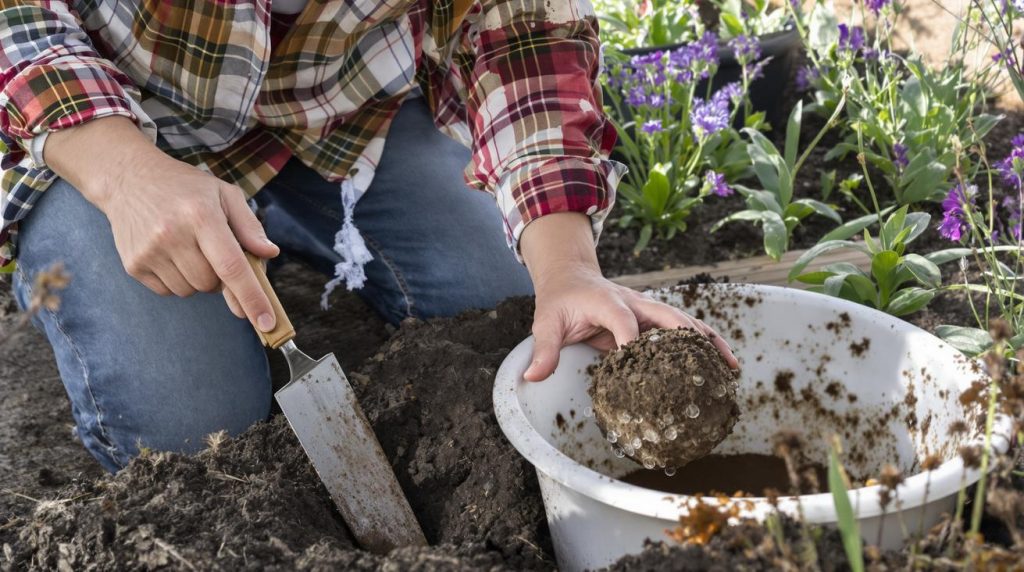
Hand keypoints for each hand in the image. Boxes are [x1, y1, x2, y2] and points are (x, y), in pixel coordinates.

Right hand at [45, 117, 279, 331]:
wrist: (128, 179)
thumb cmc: (185, 187)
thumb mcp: (224, 194)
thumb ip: (249, 226)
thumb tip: (269, 254)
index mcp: (201, 215)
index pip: (232, 267)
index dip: (252, 298)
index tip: (267, 323)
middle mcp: (172, 235)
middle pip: (212, 284)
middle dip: (220, 276)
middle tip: (211, 250)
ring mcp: (149, 252)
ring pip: (191, 291)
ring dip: (198, 278)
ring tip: (187, 246)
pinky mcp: (133, 265)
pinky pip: (168, 291)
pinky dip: (177, 279)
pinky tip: (170, 252)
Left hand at [520, 213, 737, 381]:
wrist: (572, 277)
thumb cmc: (560, 301)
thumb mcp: (546, 323)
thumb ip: (544, 350)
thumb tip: (532, 377)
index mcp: (608, 301)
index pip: (624, 320)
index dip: (631, 340)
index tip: (637, 362)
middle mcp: (634, 302)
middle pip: (668, 315)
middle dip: (690, 337)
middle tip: (712, 362)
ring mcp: (647, 310)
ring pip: (684, 322)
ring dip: (708, 341)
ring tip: (730, 367)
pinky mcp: (653, 320)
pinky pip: (682, 331)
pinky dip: (703, 344)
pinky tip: (721, 363)